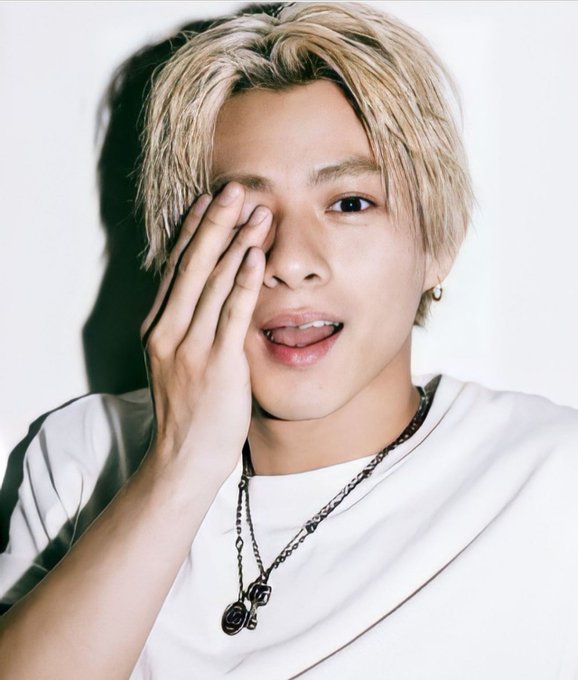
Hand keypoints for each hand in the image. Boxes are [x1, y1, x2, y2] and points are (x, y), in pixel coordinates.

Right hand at [140, 183, 271, 477]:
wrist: (184, 458)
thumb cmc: (190, 412)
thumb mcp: (178, 363)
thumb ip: (190, 328)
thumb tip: (211, 295)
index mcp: (158, 327)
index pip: (176, 267)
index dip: (193, 230)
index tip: (210, 200)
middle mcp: (168, 331)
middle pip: (192, 264)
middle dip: (215, 223)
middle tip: (236, 188)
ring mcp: (190, 347)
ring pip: (213, 283)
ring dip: (236, 242)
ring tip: (257, 211)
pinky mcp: (217, 364)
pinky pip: (232, 314)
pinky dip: (244, 282)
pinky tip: (255, 255)